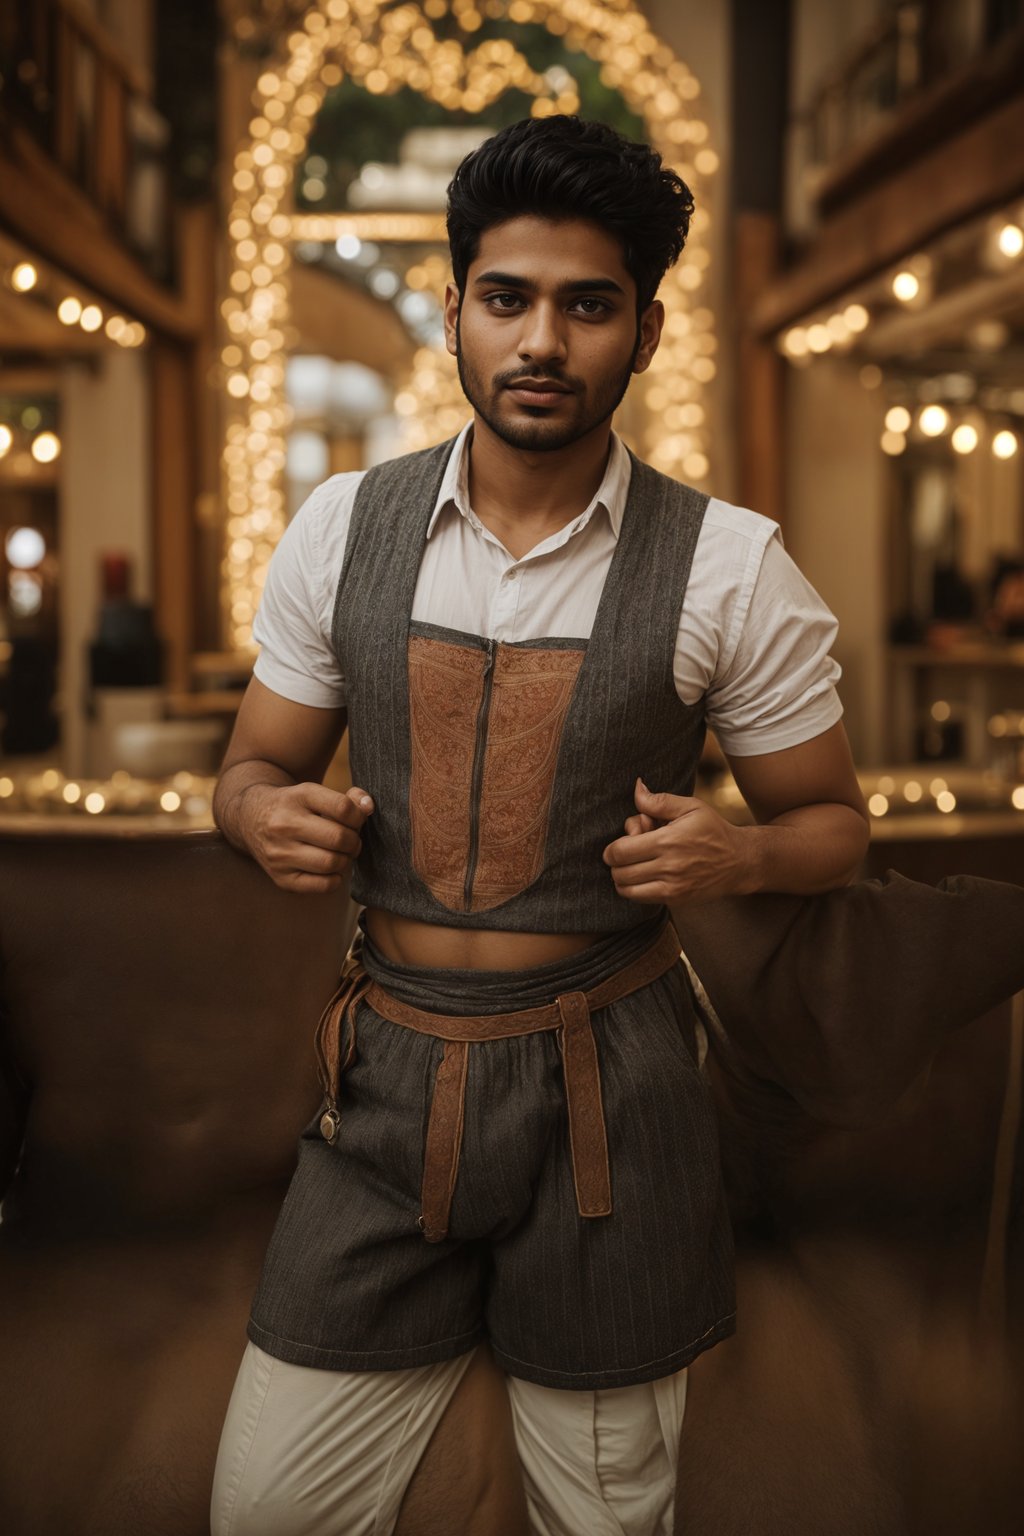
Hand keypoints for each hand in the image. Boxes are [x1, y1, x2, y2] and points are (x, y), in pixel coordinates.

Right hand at [242, 782, 373, 893]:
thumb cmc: (294, 806)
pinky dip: (335, 879)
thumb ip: (347, 799)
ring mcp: (279, 853)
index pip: (343, 808)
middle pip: (339, 838)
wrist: (250, 818)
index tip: (356, 819)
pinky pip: (322, 885)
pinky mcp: (280, 877)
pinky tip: (331, 869)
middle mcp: (284, 824)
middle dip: (354, 841)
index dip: (359, 816)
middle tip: (351, 840)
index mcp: (297, 797)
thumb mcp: (314, 793)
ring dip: (346, 860)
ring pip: (332, 863)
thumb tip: (368, 807)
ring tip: (341, 853)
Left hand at [602, 778, 759, 903]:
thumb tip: (636, 789)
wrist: (739, 861)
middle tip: (630, 853)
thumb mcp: (691, 807)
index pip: (620, 852)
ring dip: (622, 878)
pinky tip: (645, 876)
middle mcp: (668, 867)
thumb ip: (659, 801)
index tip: (623, 841)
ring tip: (635, 866)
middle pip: (619, 872)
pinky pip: (640, 899)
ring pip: (626, 889)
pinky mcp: (676, 899)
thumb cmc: (713, 830)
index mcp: (668, 841)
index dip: (612, 848)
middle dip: (616, 862)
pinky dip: (635, 889)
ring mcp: (672, 887)